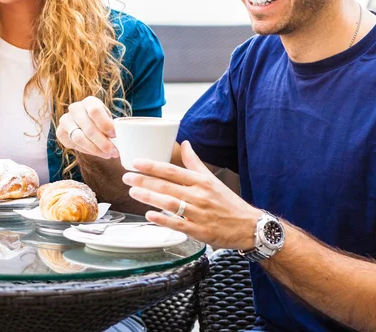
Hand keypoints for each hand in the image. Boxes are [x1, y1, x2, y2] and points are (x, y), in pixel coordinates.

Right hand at [56, 96, 119, 158]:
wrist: (89, 128)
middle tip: (114, 152)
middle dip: (103, 143)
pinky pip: (73, 145)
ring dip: (95, 149)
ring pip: (79, 138)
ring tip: (107, 155)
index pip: (95, 110)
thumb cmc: (103, 123)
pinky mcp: (60, 132)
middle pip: (88, 128)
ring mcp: (65, 120)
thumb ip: (114, 126)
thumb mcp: (110, 120)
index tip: (115, 135)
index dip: (106, 124)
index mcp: (89, 101)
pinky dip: (87, 151)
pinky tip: (96, 152)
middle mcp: (75, 108)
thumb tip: (123, 138)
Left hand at [122, 141, 260, 249]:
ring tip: (133, 192)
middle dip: (144, 180)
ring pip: (170, 203)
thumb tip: (185, 143)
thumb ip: (195, 162)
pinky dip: (163, 219)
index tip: (136, 162)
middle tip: (126, 176)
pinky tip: (149, 215)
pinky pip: (178, 224)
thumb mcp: (211, 178)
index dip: (152, 166)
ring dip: (149, 197)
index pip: (172, 170)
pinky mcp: (199, 231)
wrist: (248, 226)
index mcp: (200, 181)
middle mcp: (199, 195)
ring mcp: (199, 213)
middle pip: (167, 186)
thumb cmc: (227, 202)